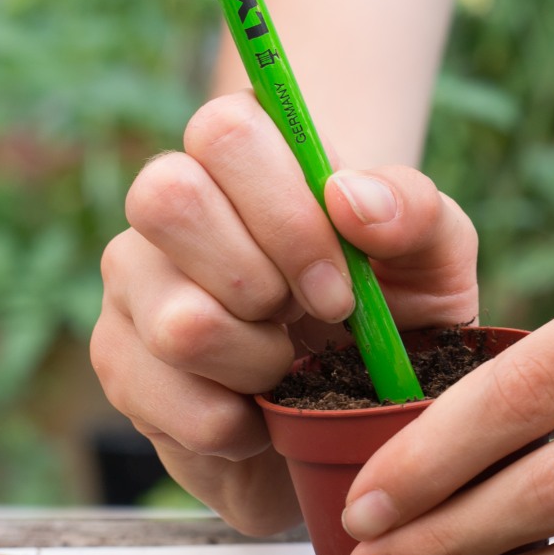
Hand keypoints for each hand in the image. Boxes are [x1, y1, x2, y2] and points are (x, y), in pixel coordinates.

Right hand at [90, 90, 477, 534]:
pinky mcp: (119, 362)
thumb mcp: (435, 260)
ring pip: (176, 318)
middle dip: (260, 281)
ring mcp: (133, 281)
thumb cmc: (395, 310)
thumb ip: (414, 213)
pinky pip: (164, 395)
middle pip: (166, 198)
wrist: (359, 411)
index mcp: (247, 154)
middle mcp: (171, 202)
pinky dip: (234, 424)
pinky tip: (258, 416)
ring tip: (287, 369)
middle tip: (314, 321)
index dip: (284, 210)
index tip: (341, 284)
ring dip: (257, 361)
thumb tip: (349, 198)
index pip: (225, 130)